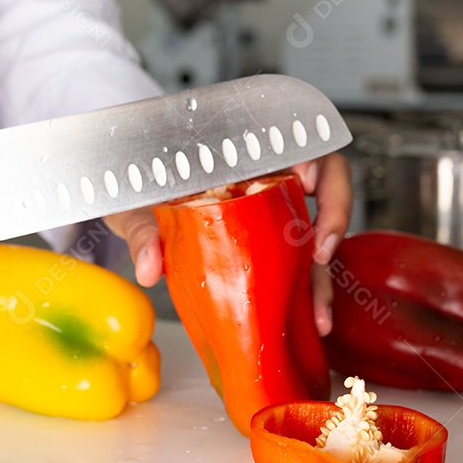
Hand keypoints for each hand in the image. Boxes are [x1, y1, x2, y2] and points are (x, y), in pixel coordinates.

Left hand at [106, 153, 352, 334]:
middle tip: (322, 250)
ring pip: (317, 230)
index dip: (311, 156)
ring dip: (323, 272)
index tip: (306, 179)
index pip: (293, 140)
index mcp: (241, 153)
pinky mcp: (270, 245)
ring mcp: (272, 212)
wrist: (128, 200)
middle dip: (334, 214)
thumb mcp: (135, 203)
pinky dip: (309, 293)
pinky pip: (300, 263)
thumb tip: (148, 267)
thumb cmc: (139, 188)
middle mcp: (267, 177)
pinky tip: (309, 322)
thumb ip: (142, 228)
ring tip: (318, 314)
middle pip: (325, 182)